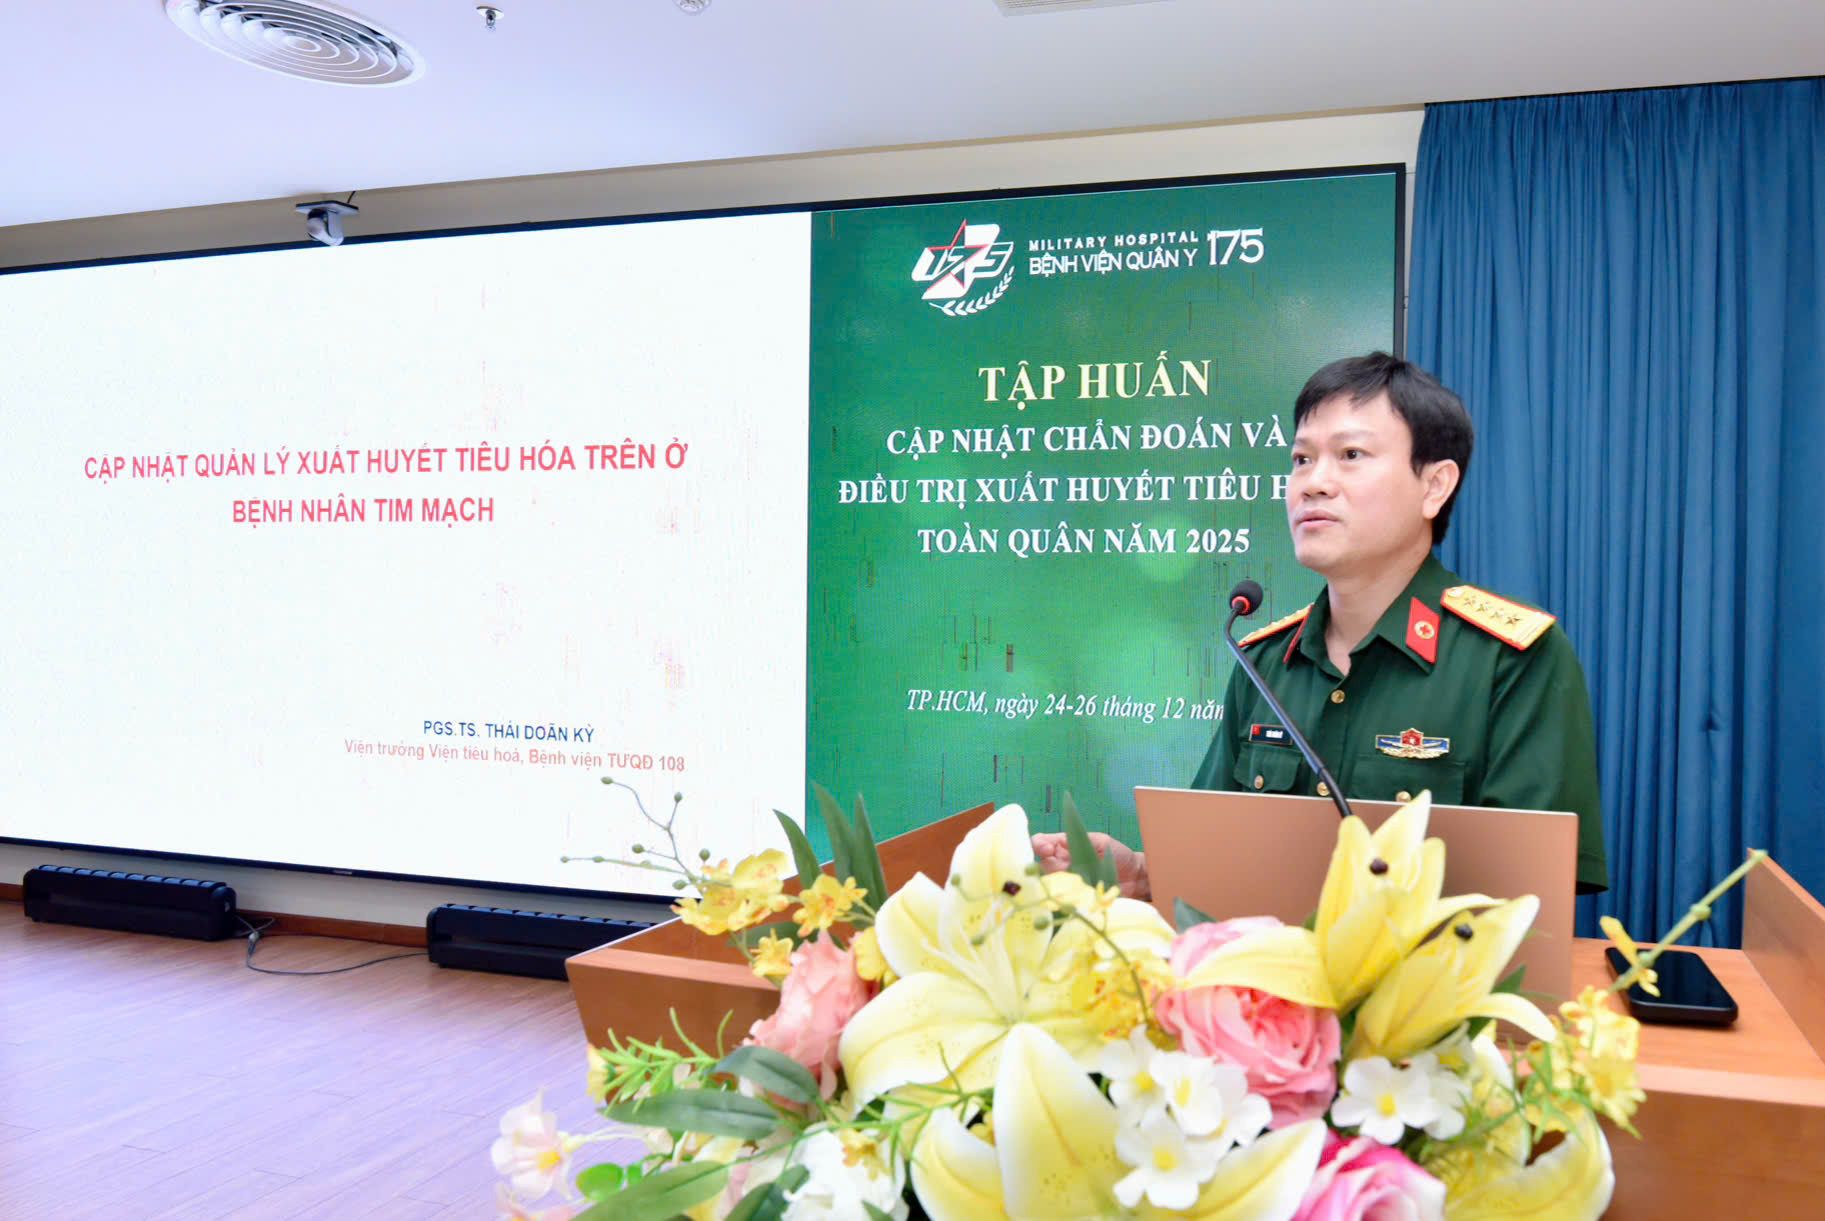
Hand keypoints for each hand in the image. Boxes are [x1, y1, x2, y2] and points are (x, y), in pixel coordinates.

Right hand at [1030, 831, 1149, 900]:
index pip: (1042, 843)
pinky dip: (1063, 900)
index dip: (1039, 844)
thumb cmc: (1119, 856)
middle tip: (1056, 869)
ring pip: (1049, 884)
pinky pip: (1062, 901)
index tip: (1046, 849)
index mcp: (1065, 848)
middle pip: (1041, 866)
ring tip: (1068, 884)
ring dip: (1054, 884)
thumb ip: (1080, 839)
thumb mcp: (1101, 841)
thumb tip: (1060, 841)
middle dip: (1044, 867)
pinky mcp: (1075, 901)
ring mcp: (1067, 885)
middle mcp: (1062, 866)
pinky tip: (1072, 899)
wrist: (1137, 879)